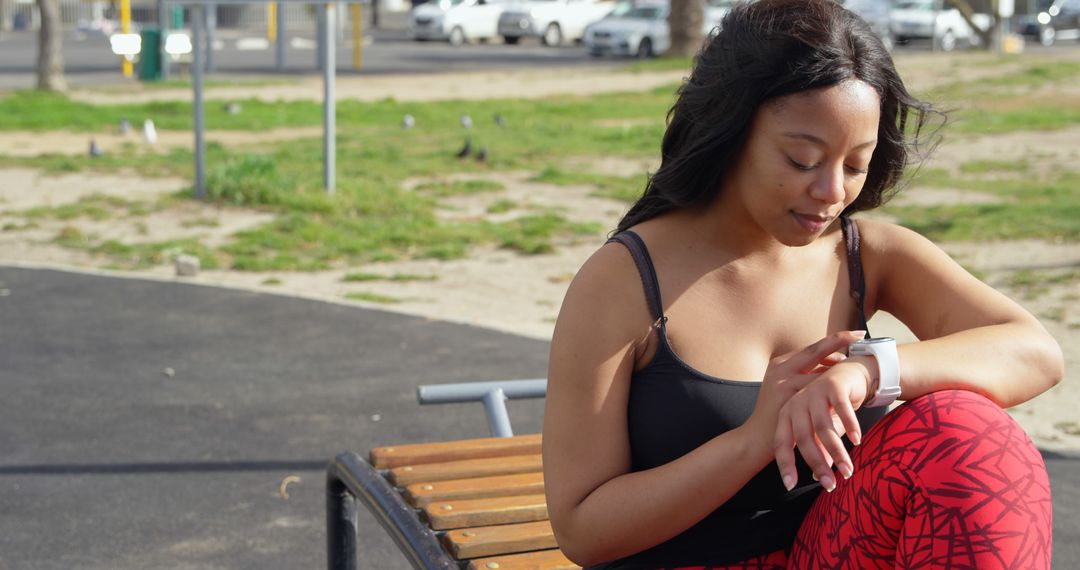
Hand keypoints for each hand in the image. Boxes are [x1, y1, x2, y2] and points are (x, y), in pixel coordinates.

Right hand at [742, 331, 865, 470]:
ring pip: (820, 372)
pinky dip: (833, 389)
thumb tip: (833, 363)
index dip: (833, 340)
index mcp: (779, 364)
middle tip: (860, 334)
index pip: (811, 348)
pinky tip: (846, 391)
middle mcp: (781, 370)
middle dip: (839, 340)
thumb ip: (803, 375)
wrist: (756, 438)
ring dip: (839, 369)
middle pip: (815, 350)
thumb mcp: (784, 389)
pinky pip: (818, 392)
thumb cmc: (775, 414)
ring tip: (857, 368)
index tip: (854, 333)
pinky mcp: (790, 401)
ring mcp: (785, 385)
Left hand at [773, 356, 872, 492]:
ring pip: (823, 428)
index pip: (782, 443)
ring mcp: (813, 392)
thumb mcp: (825, 430)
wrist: (850, 373)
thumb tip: (816, 478)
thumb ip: (820, 450)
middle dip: (817, 464)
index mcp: (787, 415)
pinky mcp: (832, 385)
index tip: (790, 486)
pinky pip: (841, 410)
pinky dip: (850, 426)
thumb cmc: (833, 406)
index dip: (785, 464)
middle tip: (830, 486)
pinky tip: (857, 441)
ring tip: (848, 470)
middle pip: (803, 438)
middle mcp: (796, 403)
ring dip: (836, 451)